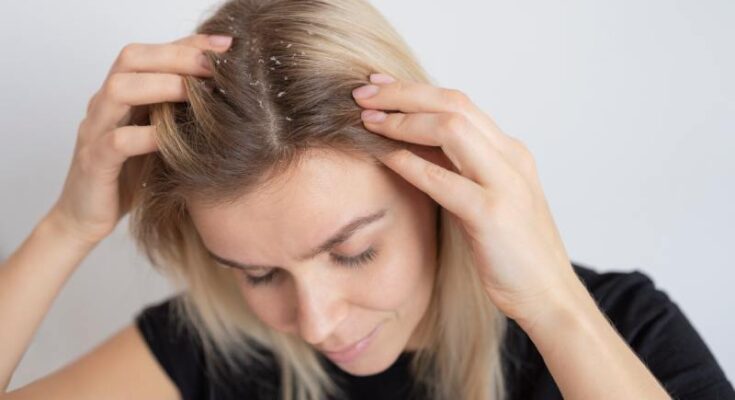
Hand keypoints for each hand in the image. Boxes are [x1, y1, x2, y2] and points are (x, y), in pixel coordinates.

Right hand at [48, 34, 232, 245]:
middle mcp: (105, 104)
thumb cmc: (129, 175)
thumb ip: (177, 114)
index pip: (151, 53)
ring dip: (161, 86)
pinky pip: (117, 141)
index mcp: (122, 94)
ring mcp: (96, 131)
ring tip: (196, 92)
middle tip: (213, 66)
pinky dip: (147, 136)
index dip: (187, 44)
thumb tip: (224, 94)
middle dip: (175, 57)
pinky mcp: (94, 163)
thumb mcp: (159, 138)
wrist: (86, 217)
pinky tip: (172, 138)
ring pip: (119, 90)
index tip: (226, 45)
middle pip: (131, 59)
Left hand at [352, 73, 583, 328]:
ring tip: (366, 120)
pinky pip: (443, 179)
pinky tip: (383, 156)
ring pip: (451, 129)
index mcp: (510, 151)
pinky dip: (409, 163)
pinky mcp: (492, 214)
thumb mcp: (486, 198)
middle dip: (403, 94)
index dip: (415, 91)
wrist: (549, 294)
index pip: (459, 103)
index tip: (379, 87)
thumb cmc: (512, 251)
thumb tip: (412, 148)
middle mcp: (511, 157)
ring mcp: (505, 183)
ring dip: (402, 120)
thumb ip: (459, 170)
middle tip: (363, 92)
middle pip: (453, 104)